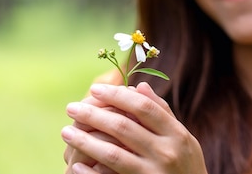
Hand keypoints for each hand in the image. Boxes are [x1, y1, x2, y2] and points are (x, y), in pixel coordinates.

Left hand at [61, 82, 207, 173]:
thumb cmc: (186, 166)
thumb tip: (139, 86)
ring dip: (85, 141)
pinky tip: (76, 165)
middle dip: (93, 115)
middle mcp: (166, 153)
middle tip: (71, 107)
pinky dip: (90, 172)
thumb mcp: (183, 139)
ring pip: (112, 153)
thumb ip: (162, 113)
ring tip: (66, 132)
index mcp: (177, 134)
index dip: (117, 96)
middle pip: (123, 127)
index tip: (95, 89)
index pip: (143, 107)